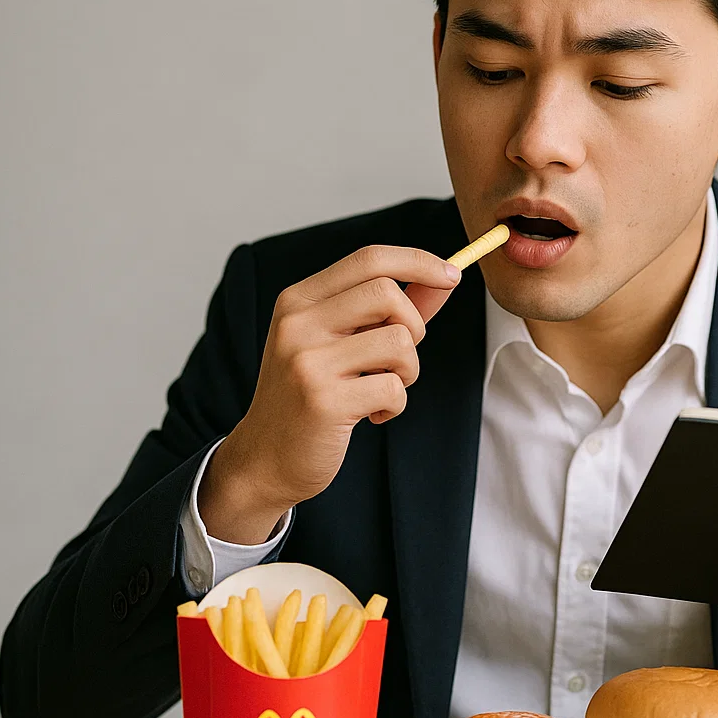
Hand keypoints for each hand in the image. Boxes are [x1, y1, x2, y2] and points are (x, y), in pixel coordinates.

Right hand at [200, 245, 460, 543]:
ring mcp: (307, 361)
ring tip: (383, 388)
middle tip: (399, 359)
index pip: (369, 258)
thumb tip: (443, 279)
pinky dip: (395, 404)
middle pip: (387, 292)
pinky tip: (371, 415)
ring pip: (399, 342)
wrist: (266, 459)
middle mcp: (298, 323)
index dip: (418, 261)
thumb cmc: (312, 396)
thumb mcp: (340, 342)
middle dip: (414, 325)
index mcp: (299, 300)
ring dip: (408, 371)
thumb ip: (388, 310)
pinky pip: (393, 388)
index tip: (451, 274)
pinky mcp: (323, 401)